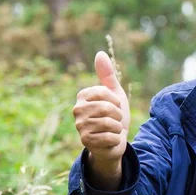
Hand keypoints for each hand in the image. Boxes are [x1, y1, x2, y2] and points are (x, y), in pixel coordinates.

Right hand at [73, 52, 129, 187]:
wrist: (115, 141)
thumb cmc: (114, 116)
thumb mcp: (115, 94)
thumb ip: (107, 75)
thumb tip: (100, 53)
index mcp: (83, 96)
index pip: (105, 92)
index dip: (116, 101)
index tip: (115, 106)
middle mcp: (77, 110)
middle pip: (107, 108)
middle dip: (118, 115)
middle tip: (115, 120)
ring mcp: (80, 126)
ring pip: (109, 123)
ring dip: (117, 127)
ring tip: (113, 129)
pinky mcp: (85, 141)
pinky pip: (109, 136)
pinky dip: (116, 138)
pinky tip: (110, 139)